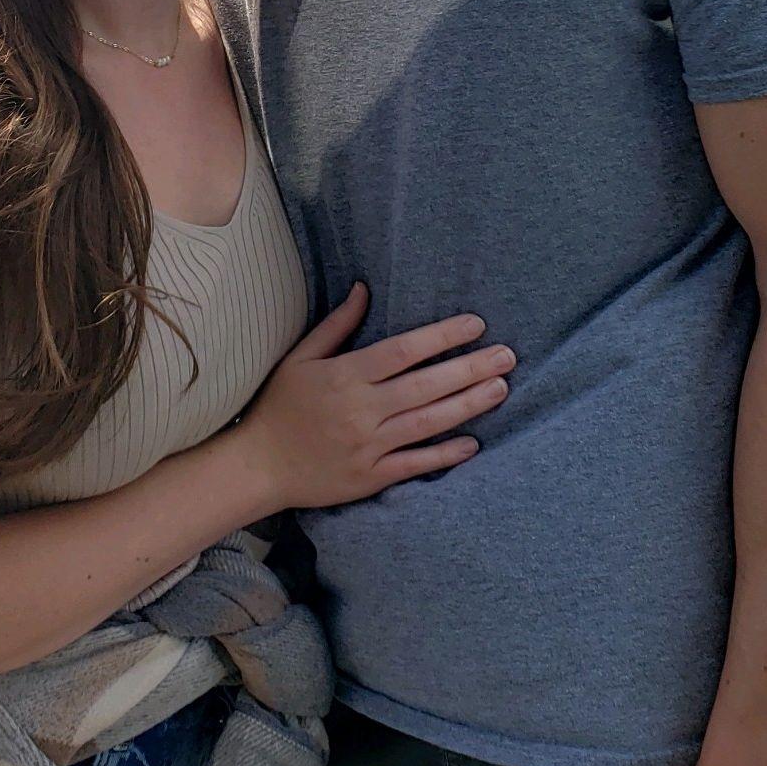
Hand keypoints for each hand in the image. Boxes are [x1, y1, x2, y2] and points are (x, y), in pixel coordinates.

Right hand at [237, 283, 510, 511]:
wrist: (259, 466)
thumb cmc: (280, 407)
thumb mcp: (300, 358)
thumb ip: (336, 326)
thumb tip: (364, 289)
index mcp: (345, 376)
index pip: (403, 351)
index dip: (442, 337)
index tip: (475, 325)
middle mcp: (360, 410)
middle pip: (425, 385)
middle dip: (470, 368)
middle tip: (507, 356)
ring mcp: (367, 446)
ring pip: (427, 423)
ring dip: (467, 405)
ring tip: (500, 388)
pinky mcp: (370, 477)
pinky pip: (414, 464)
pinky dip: (443, 455)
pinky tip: (473, 443)